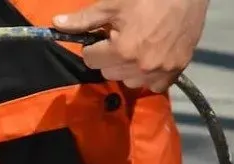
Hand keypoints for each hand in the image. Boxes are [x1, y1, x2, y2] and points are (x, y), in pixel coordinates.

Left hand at [54, 0, 209, 92]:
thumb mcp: (113, 5)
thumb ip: (84, 20)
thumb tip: (55, 24)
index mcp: (122, 51)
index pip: (90, 60)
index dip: (95, 46)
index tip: (105, 35)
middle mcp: (141, 67)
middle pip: (109, 72)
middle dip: (110, 57)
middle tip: (123, 38)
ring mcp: (160, 71)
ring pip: (129, 81)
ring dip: (129, 69)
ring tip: (138, 47)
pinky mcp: (177, 71)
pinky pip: (154, 86)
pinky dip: (150, 76)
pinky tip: (152, 58)